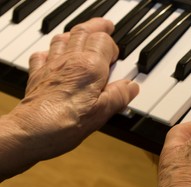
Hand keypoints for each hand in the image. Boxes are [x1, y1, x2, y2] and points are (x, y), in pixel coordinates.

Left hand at [0, 18, 137, 179]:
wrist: (32, 131)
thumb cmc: (65, 124)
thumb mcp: (102, 112)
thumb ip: (119, 96)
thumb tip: (131, 87)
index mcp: (90, 67)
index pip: (104, 41)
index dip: (113, 45)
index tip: (117, 56)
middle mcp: (70, 61)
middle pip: (83, 31)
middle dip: (96, 26)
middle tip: (105, 26)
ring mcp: (51, 65)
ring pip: (62, 38)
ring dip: (74, 34)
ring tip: (83, 36)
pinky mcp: (37, 75)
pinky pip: (42, 54)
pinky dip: (51, 51)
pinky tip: (54, 56)